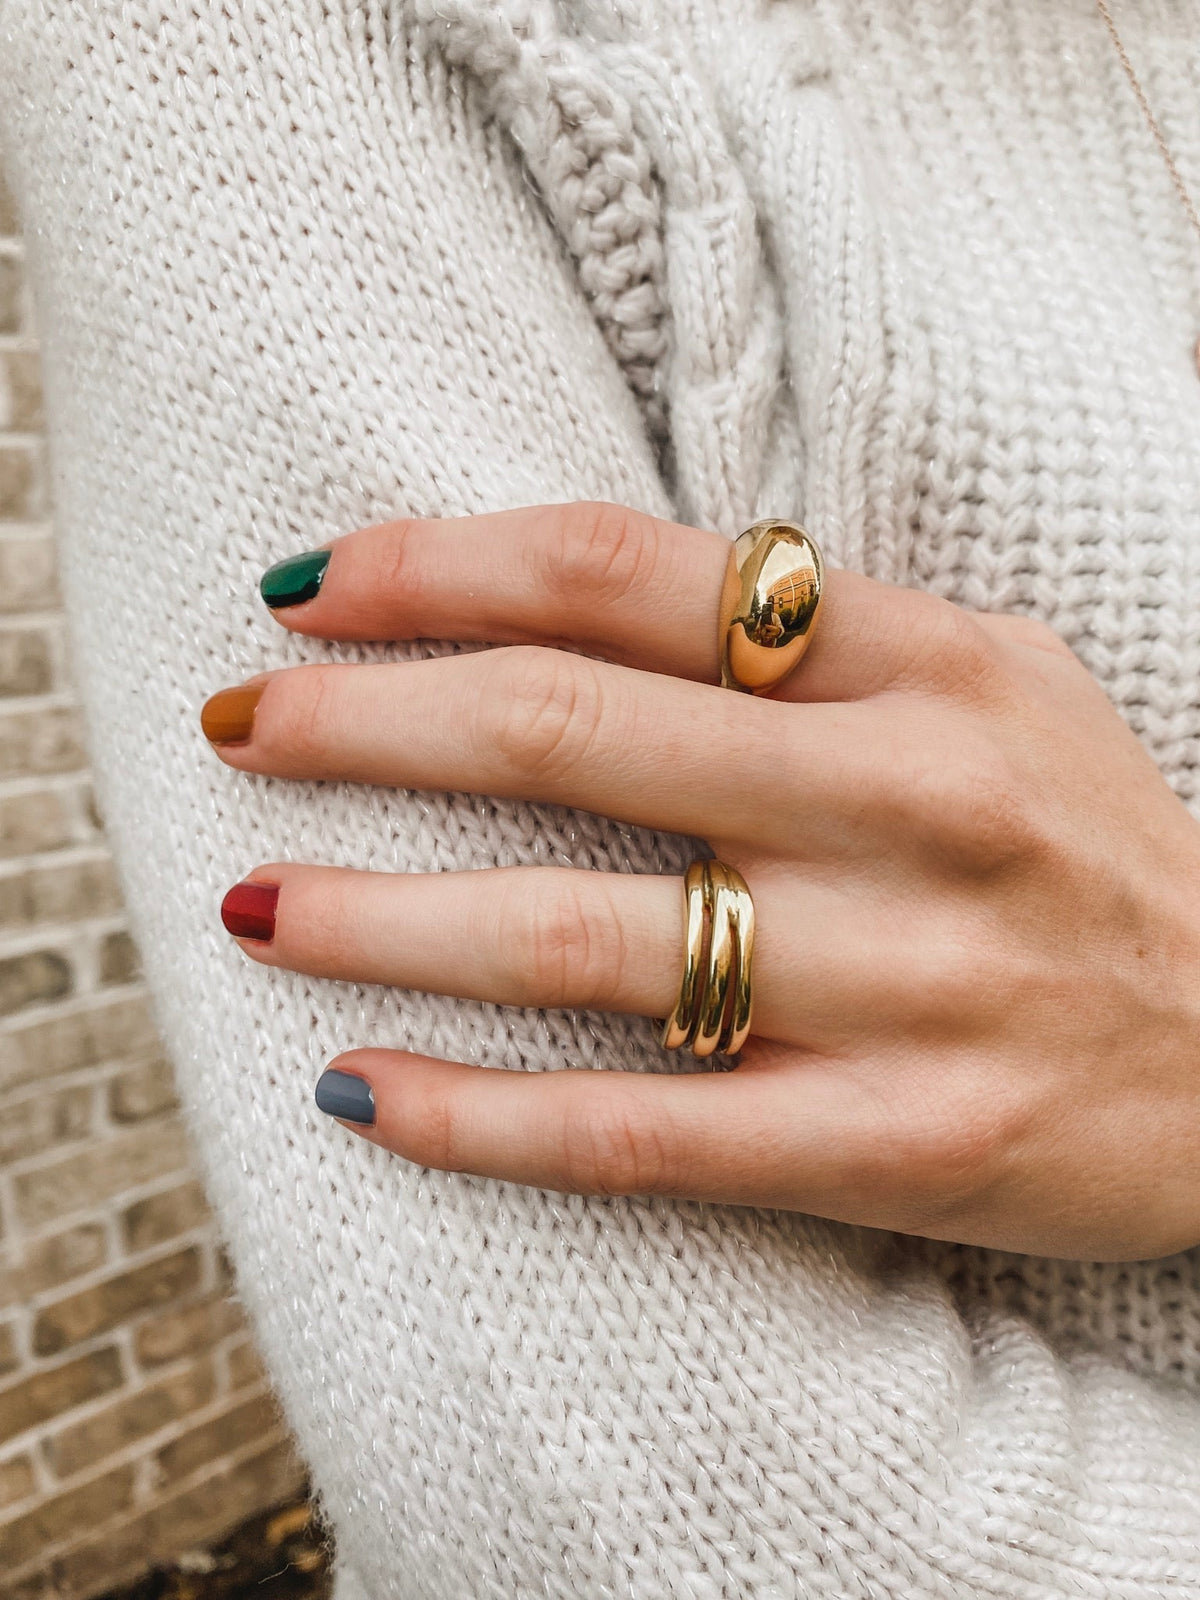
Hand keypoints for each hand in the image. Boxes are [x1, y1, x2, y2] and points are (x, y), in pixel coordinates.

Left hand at [201, 502, 1199, 1260]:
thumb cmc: (1094, 849)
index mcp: (934, 664)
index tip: (312, 584)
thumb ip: (814, 640)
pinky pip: (649, 1136)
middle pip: (577, 733)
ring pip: (588, 941)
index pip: (636, 574)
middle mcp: (915, 806)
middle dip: (370, 725)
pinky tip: (371, 1093)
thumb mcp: (994, 685)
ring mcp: (911, 985)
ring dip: (388, 918)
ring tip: (262, 905)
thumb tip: (572, 604)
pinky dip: (487, 1118)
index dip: (446, 566)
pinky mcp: (904, 1145)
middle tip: (244, 728)